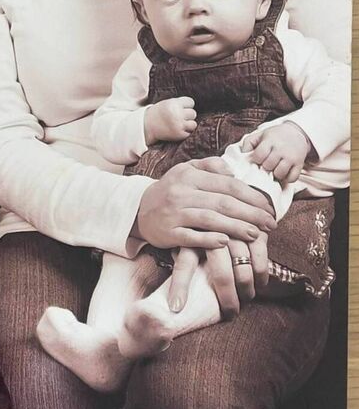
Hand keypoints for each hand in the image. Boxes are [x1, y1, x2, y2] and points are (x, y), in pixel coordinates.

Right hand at [134, 156, 277, 249]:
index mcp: (189, 175)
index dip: (252, 196)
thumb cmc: (170, 190)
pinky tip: (226, 243)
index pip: (228, 184)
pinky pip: (192, 237)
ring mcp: (174, 213)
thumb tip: (234, 171)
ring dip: (236, 227)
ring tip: (256, 234)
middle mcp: (181, 192)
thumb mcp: (186, 170)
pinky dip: (209, 240)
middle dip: (251, 214)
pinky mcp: (169, 233)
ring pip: (210, 219)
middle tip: (270, 223)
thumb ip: (210, 166)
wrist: (138, 209)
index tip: (269, 206)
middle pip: (223, 202)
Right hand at [144, 97, 196, 143]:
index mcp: (174, 103)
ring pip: (193, 124)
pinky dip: (185, 132)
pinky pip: (189, 133)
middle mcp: (177, 113)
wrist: (147, 126)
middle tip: (178, 117)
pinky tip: (177, 130)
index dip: (186, 106)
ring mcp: (178, 124)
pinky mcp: (179, 134)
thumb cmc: (160, 113)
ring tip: (179, 124)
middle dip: (187, 116)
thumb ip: (180, 104)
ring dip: (188, 125)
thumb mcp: (168, 103)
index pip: (191, 102)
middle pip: (193, 113)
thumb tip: (196, 108)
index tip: (180, 108)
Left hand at [166, 228, 269, 315]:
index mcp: (190, 237)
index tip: (176, 307)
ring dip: (246, 286)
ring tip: (247, 299)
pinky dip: (261, 271)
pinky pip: (259, 252)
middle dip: (227, 296)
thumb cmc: (199, 228)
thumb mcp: (185, 241)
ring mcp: (232, 228)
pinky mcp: (251, 224)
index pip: (184, 265)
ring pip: (242, 264)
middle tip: (231, 313)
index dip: (180, 286)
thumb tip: (172, 291)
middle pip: (221, 272)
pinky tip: (261, 284)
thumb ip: (180, 259)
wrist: (222, 196)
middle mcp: (210, 232)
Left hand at [241, 121, 309, 183]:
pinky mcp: (300, 164)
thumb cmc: (274, 136)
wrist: (296, 133)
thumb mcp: (260, 135)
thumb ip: (248, 143)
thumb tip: (242, 155)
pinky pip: (292, 178)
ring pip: (280, 173)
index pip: (259, 155)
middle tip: (266, 165)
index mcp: (270, 141)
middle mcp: (281, 149)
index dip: (256, 160)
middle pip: (268, 166)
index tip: (258, 159)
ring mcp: (291, 157)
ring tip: (274, 169)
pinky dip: (287, 179)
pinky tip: (284, 172)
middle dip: (265, 167)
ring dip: (275, 174)